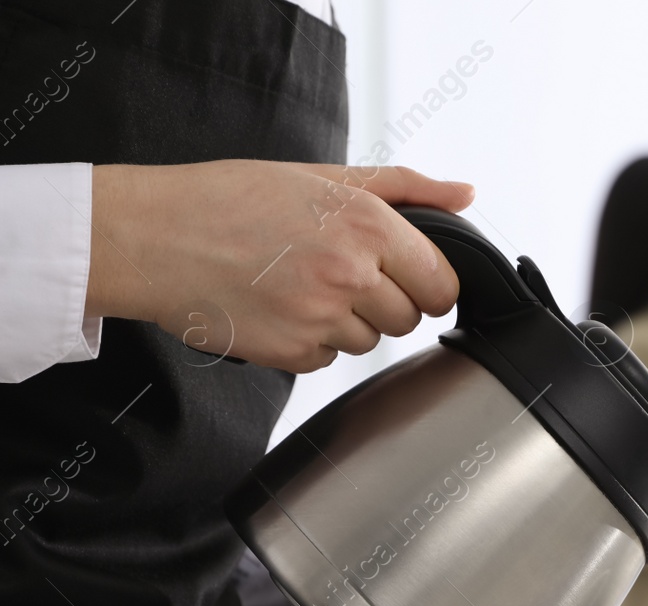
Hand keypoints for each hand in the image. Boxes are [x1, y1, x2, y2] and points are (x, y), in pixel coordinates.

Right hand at [87, 160, 475, 372]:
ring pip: (372, 341)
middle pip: (410, 318)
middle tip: (338, 274)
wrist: (153, 236)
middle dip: (386, 302)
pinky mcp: (294, 353)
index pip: (442, 283)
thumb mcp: (323, 177)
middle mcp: (351, 273)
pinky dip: (312, 341)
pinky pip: (330, 358)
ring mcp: (323, 318)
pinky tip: (279, 307)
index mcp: (367, 225)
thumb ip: (405, 188)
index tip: (404, 276)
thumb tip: (466, 196)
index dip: (426, 283)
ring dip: (348, 323)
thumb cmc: (233, 199)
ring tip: (300, 286)